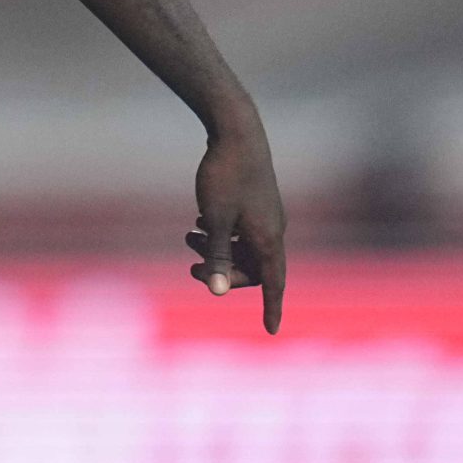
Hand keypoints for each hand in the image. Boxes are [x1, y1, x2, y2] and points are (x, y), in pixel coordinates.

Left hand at [186, 120, 287, 333]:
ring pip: (245, 246)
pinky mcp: (257, 200)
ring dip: (218, 250)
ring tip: (188, 237)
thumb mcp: (216, 220)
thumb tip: (219, 293)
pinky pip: (243, 230)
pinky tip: (200, 221)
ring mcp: (266, 214)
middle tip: (191, 269)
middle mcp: (273, 228)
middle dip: (225, 273)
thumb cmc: (225, 176)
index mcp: (269, 238)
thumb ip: (219, 257)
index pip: (274, 283)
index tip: (271, 330)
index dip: (271, 307)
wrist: (237, 132)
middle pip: (253, 267)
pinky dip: (223, 233)